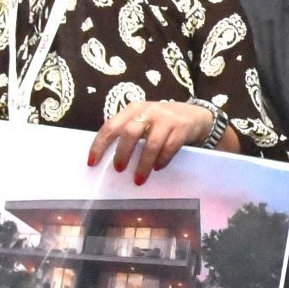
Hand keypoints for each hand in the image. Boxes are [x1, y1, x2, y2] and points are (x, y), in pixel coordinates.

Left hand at [86, 100, 217, 182]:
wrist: (196, 115)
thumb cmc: (162, 122)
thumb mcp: (144, 120)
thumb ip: (128, 131)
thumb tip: (107, 156)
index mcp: (133, 109)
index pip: (111, 126)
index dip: (100, 144)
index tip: (92, 162)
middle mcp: (148, 111)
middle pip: (130, 132)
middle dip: (122, 153)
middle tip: (118, 170)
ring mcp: (166, 119)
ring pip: (151, 143)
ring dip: (143, 163)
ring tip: (139, 178)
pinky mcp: (181, 128)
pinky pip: (169, 147)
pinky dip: (162, 160)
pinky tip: (158, 168)